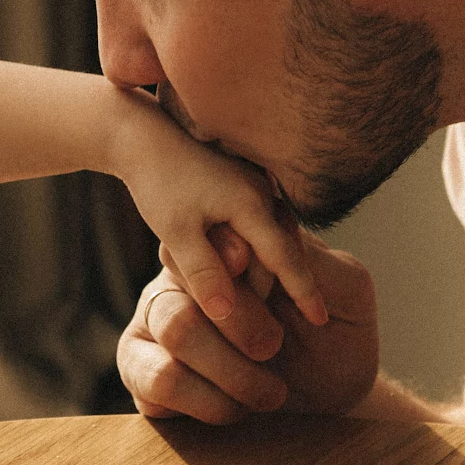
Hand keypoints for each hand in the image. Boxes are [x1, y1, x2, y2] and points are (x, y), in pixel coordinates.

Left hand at [106, 96, 327, 337]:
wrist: (142, 137)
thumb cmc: (157, 182)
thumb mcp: (175, 232)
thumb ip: (202, 272)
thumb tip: (226, 314)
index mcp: (251, 203)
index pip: (285, 258)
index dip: (304, 292)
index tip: (321, 319)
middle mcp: (263, 192)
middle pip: (278, 253)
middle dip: (271, 288)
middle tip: (256, 326)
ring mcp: (257, 185)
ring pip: (271, 240)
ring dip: (263, 270)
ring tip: (250, 302)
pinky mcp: (245, 184)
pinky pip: (261, 226)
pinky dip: (257, 250)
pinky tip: (241, 268)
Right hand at [119, 239, 379, 422]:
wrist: (331, 399)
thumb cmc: (336, 335)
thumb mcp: (346, 290)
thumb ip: (310, 261)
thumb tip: (262, 248)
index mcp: (228, 245)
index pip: (211, 233)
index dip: (235, 257)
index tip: (271, 288)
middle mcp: (183, 278)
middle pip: (191, 280)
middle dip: (242, 323)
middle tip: (275, 347)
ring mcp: (156, 323)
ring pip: (176, 329)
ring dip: (232, 370)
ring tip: (269, 391)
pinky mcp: (142, 371)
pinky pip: (157, 381)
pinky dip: (208, 402)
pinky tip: (236, 408)